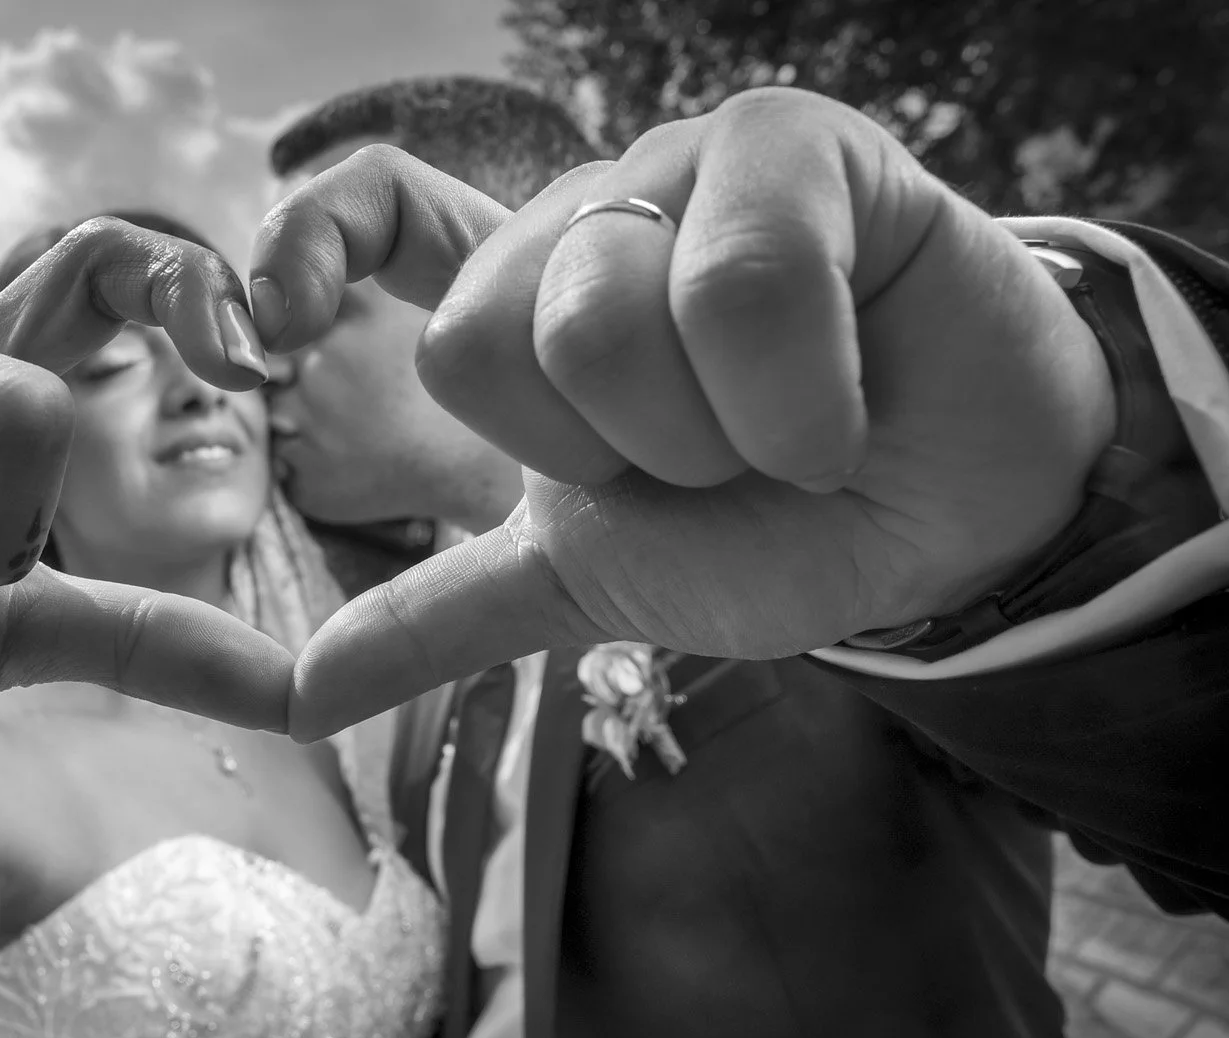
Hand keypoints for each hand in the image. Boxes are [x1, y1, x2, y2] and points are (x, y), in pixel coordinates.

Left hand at [251, 89, 1116, 738]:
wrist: (953, 525)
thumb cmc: (772, 531)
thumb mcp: (584, 583)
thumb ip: (442, 617)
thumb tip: (294, 695)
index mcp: (521, 306)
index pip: (377, 212)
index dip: (310, 245)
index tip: (276, 329)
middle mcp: (585, 222)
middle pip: (480, 338)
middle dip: (602, 459)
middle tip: (701, 465)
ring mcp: (684, 171)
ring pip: (597, 314)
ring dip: (705, 439)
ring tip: (782, 436)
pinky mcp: (797, 151)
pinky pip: (737, 282)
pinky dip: (794, 404)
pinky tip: (842, 411)